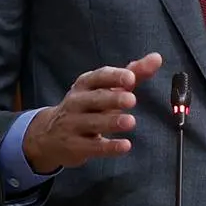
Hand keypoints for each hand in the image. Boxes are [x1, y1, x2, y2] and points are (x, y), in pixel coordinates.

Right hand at [23, 53, 163, 174]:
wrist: (49, 135)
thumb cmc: (88, 106)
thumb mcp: (106, 88)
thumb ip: (133, 74)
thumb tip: (156, 58)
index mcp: (85, 85)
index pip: (98, 77)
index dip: (114, 77)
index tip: (131, 78)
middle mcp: (77, 102)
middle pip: (95, 99)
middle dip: (113, 99)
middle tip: (131, 99)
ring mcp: (73, 124)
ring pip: (93, 123)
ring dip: (112, 122)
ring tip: (130, 122)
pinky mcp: (75, 146)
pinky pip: (93, 146)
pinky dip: (109, 147)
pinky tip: (125, 146)